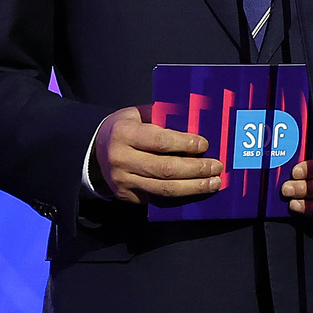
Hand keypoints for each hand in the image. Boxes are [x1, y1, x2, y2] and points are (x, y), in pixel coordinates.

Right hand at [91, 105, 221, 203]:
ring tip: (213, 182)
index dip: (184, 143)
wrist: (96, 150)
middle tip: (216, 167)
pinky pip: (157, 198)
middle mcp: (121, 159)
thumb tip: (197, 121)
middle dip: (195, 169)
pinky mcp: (127, 196)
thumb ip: (162, 117)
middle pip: (165, 169)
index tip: (204, 144)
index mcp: (124, 133)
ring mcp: (123, 181)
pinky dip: (180, 196)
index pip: (159, 141)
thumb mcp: (138, 114)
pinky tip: (196, 190)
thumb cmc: (125, 127)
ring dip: (193, 187)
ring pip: (164, 189)